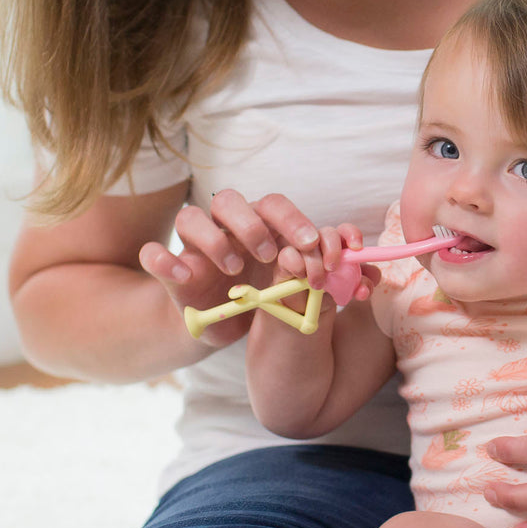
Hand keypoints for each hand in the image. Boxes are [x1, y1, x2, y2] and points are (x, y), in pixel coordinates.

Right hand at [138, 190, 373, 347]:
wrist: (220, 327)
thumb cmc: (264, 298)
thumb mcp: (297, 290)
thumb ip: (331, 280)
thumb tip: (370, 278)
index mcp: (261, 226)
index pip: (277, 206)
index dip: (296, 221)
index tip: (316, 246)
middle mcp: (226, 227)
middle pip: (234, 200)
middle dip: (256, 223)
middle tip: (273, 254)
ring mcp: (194, 245)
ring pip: (193, 216)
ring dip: (216, 238)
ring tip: (236, 269)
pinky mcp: (170, 269)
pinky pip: (156, 254)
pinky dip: (164, 259)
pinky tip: (182, 273)